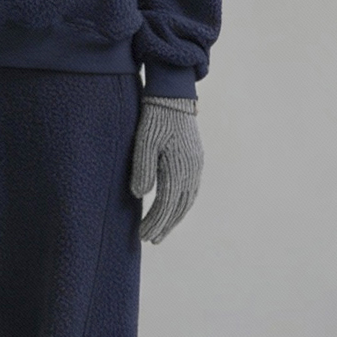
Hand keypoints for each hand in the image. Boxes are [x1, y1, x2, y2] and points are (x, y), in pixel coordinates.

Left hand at [129, 96, 203, 243]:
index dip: (155, 222)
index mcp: (178, 166)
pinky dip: (182, 206)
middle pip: (179, 207)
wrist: (173, 97)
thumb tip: (140, 195)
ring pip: (187, 201)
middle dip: (164, 226)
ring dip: (174, 218)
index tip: (143, 235)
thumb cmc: (154, 119)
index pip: (166, 204)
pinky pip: (191, 191)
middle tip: (150, 240)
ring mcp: (196, 165)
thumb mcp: (143, 142)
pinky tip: (173, 211)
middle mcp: (192, 169)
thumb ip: (143, 169)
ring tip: (161, 232)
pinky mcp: (196, 160)